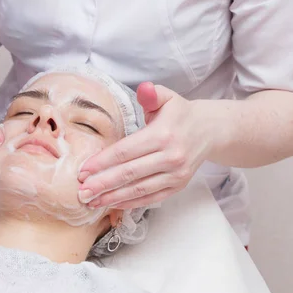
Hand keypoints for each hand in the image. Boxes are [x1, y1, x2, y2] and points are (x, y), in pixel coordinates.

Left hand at [77, 83, 212, 209]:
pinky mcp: (178, 185)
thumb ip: (151, 94)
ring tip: (92, 201)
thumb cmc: (180, 113)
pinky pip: (151, 197)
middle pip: (129, 173)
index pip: (125, 151)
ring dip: (113, 197)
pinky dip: (131, 202)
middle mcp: (171, 157)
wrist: (210, 130)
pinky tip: (113, 204)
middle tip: (82, 191)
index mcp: (163, 134)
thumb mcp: (166, 97)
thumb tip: (143, 88)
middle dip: (102, 184)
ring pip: (139, 189)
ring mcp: (176, 174)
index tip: (83, 170)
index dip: (102, 162)